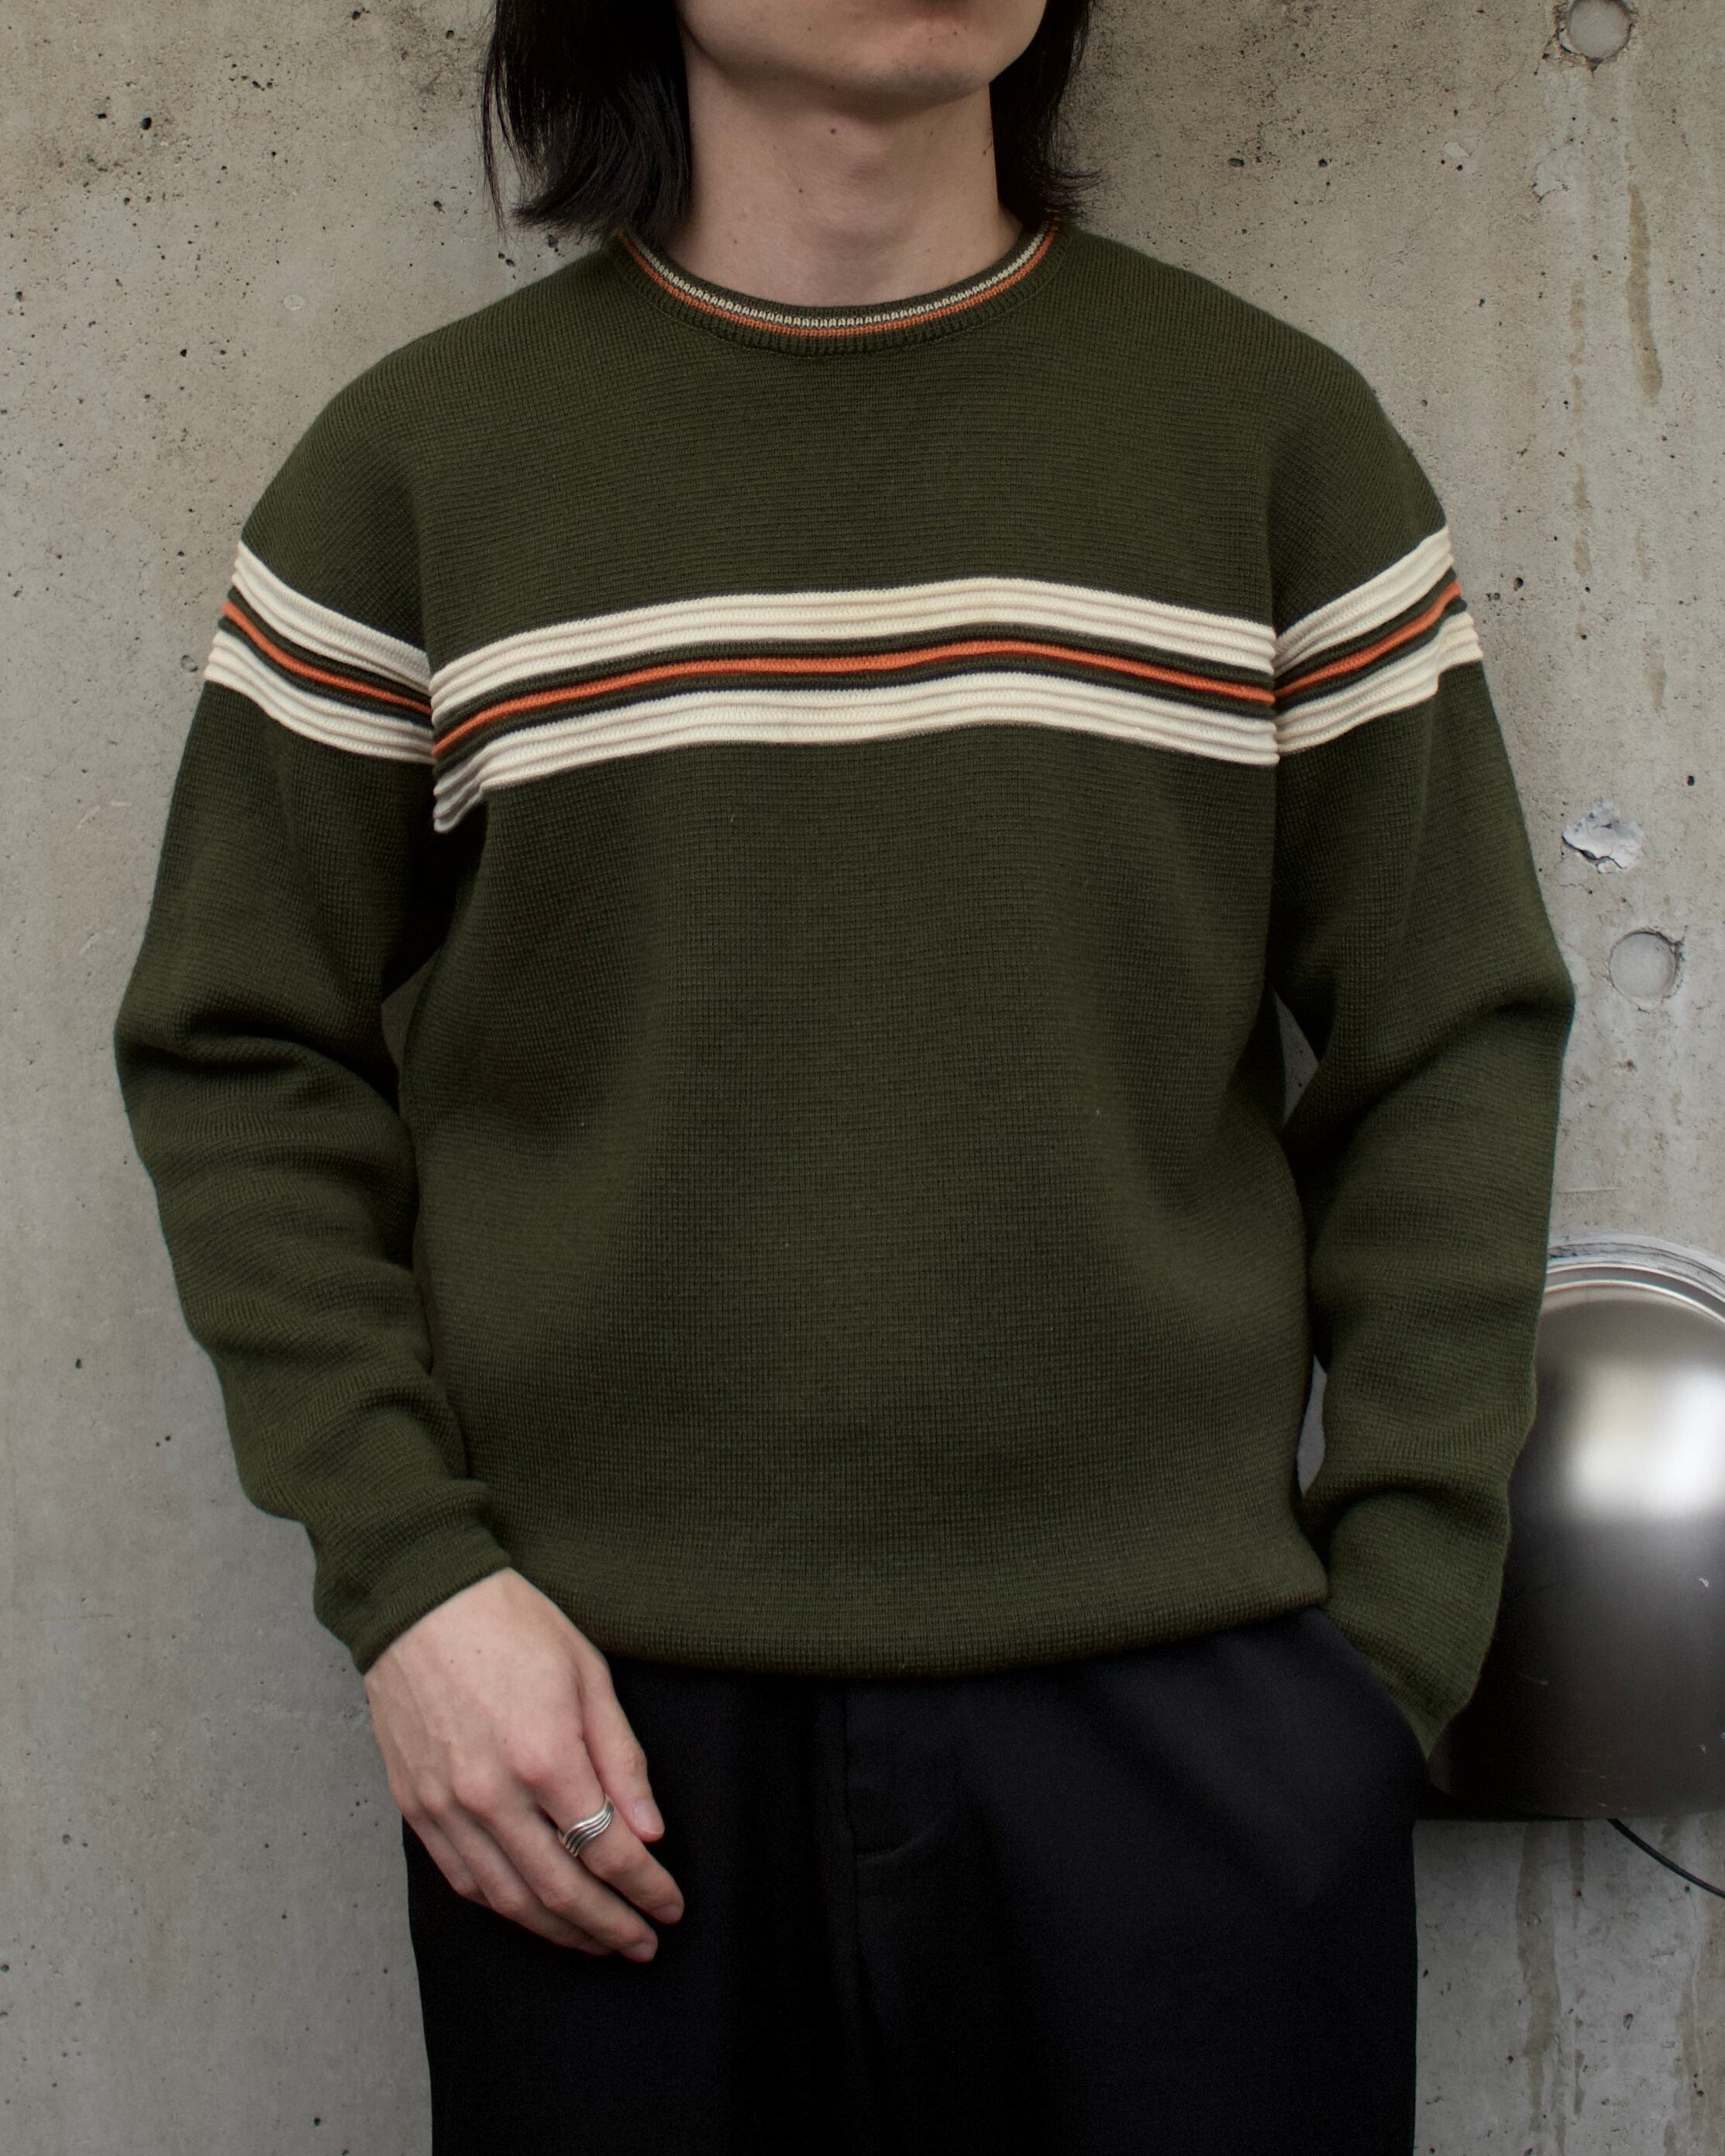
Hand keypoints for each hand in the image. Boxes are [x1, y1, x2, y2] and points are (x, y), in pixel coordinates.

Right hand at [362, 1568, 684, 1957]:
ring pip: (510, 1900)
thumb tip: (649, 1831)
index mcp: (546, 1754)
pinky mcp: (415, 1807)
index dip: (647, 1887)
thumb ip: (621, 1758)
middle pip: (562, 1890)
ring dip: (560, 1931)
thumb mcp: (588, 1674)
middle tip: (643, 1943)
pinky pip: (464, 1880)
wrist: (418, 1600)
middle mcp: (493, 1793)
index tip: (670, 1905)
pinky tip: (534, 1912)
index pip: (609, 1849)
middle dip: (610, 1927)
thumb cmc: (511, 1624)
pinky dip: (504, 1907)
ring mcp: (447, 1806)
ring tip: (598, 1942)